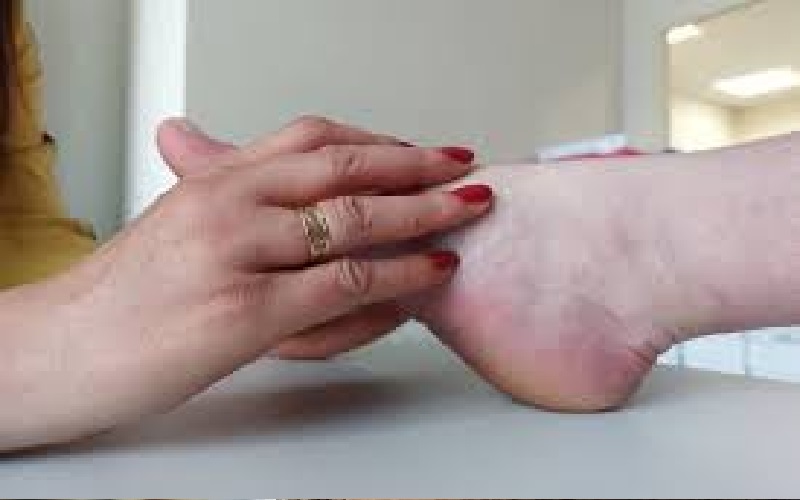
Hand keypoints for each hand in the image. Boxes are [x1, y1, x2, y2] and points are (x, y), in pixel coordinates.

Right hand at [0, 123, 492, 450]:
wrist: (59, 348)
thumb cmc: (121, 296)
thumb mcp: (175, 224)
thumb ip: (220, 189)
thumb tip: (234, 158)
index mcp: (215, 180)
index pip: (312, 140)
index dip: (377, 141)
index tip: (420, 149)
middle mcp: (228, 204)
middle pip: (344, 169)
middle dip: (416, 168)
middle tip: (463, 169)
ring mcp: (237, 255)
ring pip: (353, 222)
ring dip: (422, 216)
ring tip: (465, 214)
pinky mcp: (244, 312)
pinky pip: (342, 285)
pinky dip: (397, 276)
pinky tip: (429, 271)